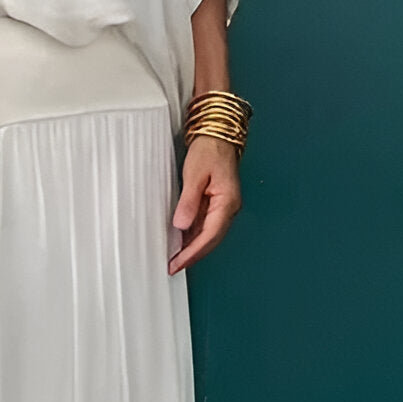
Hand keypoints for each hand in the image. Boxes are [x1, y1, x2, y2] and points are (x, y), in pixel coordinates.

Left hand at [168, 135, 241, 274]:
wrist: (218, 135)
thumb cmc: (210, 150)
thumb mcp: (194, 174)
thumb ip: (189, 202)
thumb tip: (182, 225)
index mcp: (227, 202)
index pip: (209, 236)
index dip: (192, 253)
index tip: (178, 263)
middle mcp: (229, 208)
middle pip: (211, 240)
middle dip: (192, 255)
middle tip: (173, 266)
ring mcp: (224, 206)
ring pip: (209, 235)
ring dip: (193, 248)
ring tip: (176, 259)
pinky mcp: (217, 203)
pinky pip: (206, 225)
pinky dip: (195, 236)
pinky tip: (183, 241)